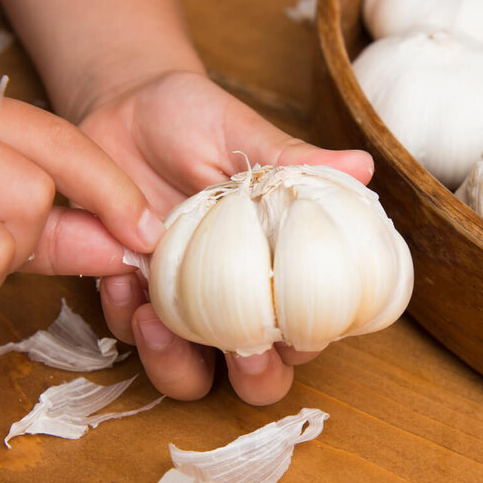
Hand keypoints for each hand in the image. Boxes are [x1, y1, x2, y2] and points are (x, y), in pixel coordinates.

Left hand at [80, 69, 373, 405]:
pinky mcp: (129, 297)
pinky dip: (123, 316)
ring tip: (156, 318)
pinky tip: (121, 273)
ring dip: (175, 364)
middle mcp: (235, 302)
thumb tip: (362, 165)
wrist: (120, 105)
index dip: (311, 344)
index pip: (312, 330)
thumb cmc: (193, 119)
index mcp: (278, 270)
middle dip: (255, 378)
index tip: (296, 333)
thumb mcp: (243, 134)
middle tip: (242, 353)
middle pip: (259, 378)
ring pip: (188, 377)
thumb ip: (295, 160)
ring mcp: (181, 308)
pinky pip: (127, 334)